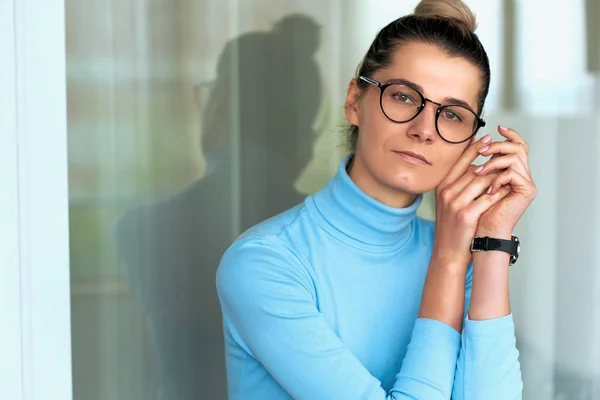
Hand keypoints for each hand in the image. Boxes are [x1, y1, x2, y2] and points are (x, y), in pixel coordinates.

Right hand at [433, 134, 512, 267]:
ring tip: (510, 173)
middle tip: (507, 156)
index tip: (489, 137)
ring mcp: (455, 203)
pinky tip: (507, 191)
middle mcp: (447, 192)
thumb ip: (459, 184)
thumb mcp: (450, 201)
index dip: (476, 147)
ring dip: (499, 177)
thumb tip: (477, 166)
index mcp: (442, 186)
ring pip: (483, 181)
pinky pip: (488, 199)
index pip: (460, 160)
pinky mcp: (466, 215)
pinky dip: (499, 193)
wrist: (448, 251)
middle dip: (493, 163)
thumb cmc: (453, 225)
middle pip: (474, 169)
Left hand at [474, 125, 536, 237]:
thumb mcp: (474, 183)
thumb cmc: (476, 212)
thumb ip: (479, 165)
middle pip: (518, 146)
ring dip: (493, 161)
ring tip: (479, 172)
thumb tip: (473, 143)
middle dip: (497, 145)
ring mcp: (526, 183)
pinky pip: (513, 173)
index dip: (509, 134)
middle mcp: (522, 175)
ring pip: (515, 157)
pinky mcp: (527, 191)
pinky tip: (488, 189)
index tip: (494, 128)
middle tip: (481, 150)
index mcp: (511, 171)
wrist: (482, 234)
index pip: (517, 145)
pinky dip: (498, 178)